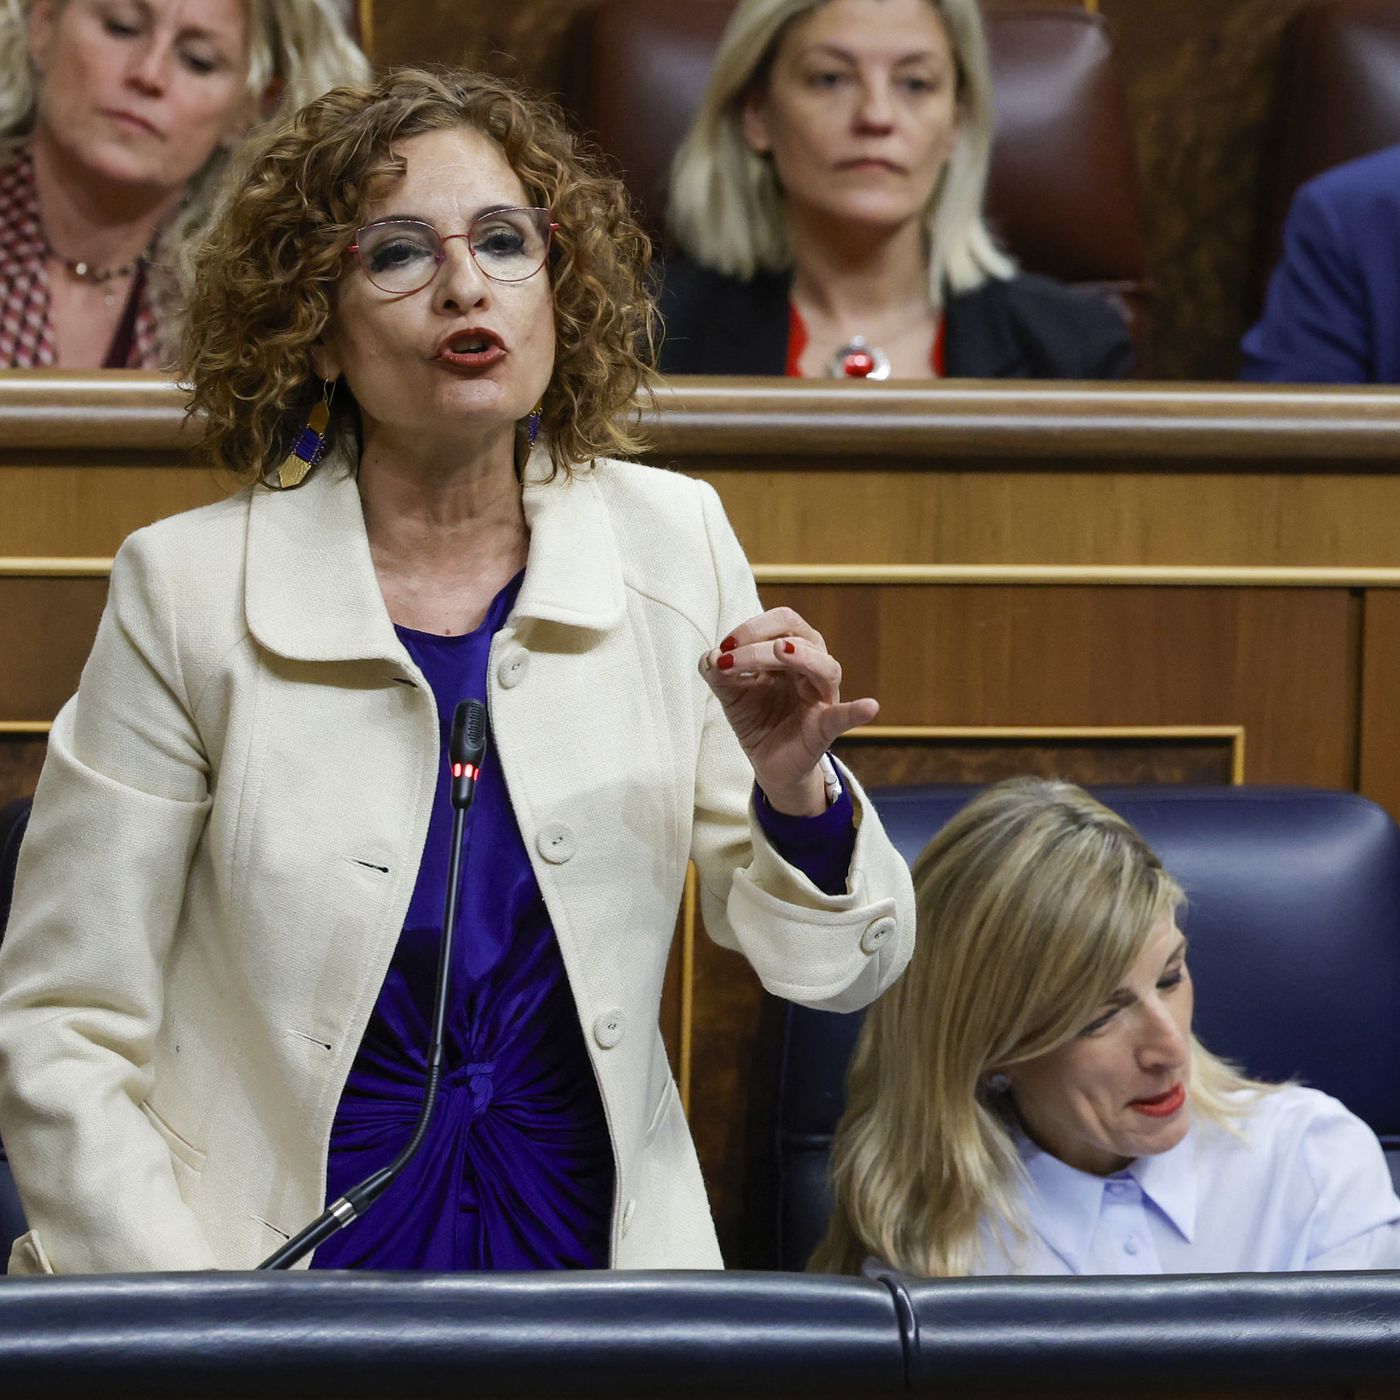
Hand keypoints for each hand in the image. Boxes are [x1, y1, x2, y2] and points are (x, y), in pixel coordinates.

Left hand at [699, 607, 877, 816]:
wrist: (768, 762)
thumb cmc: (756, 717)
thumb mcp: (729, 692)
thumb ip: (717, 672)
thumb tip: (711, 657)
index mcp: (791, 652)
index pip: (781, 622)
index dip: (752, 627)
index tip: (724, 647)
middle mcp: (812, 667)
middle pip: (798, 636)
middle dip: (760, 641)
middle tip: (730, 656)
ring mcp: (823, 695)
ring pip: (823, 666)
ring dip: (799, 657)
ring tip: (783, 651)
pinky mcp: (826, 727)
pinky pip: (845, 716)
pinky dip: (858, 711)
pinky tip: (869, 707)